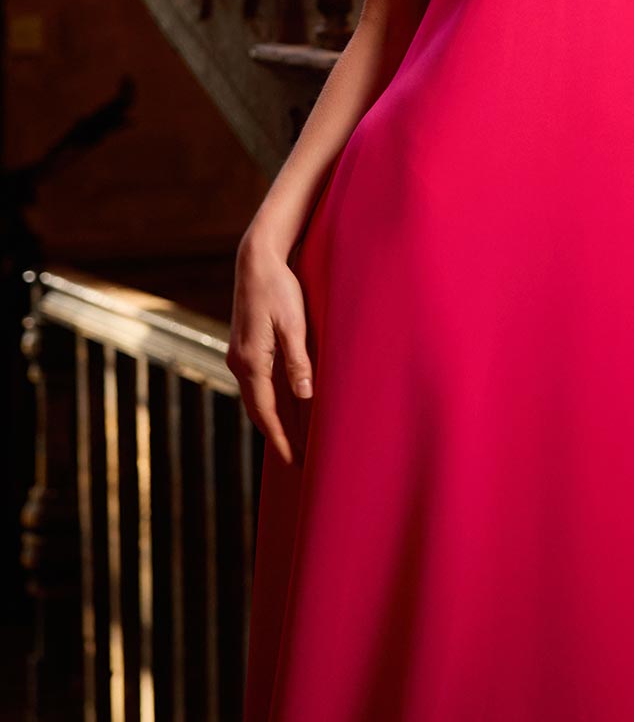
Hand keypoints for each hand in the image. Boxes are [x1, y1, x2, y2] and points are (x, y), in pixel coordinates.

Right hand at [226, 228, 314, 465]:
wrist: (257, 260)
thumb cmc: (279, 288)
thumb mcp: (294, 323)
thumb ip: (298, 361)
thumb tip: (305, 397)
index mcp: (252, 360)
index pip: (267, 412)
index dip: (281, 439)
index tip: (293, 461)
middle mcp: (240, 362)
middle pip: (259, 410)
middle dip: (277, 436)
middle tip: (296, 461)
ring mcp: (240, 355)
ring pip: (258, 398)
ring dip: (275, 420)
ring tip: (294, 441)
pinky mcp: (246, 346)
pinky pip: (259, 383)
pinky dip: (272, 401)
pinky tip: (285, 407)